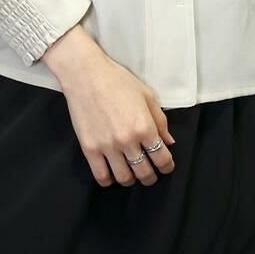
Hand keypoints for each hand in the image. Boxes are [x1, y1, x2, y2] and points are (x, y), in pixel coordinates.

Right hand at [42, 25, 176, 186]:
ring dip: (130, 179)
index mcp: (144, 126)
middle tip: (149, 173)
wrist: (86, 74)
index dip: (167, 166)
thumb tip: (169, 142)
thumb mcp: (146, 94)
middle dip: (150, 176)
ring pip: (124, 178)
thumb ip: (160, 120)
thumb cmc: (117, 79)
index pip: (162, 158)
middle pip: (144, 172)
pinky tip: (111, 172)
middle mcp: (128, 141)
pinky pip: (101, 176)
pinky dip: (109, 180)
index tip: (165, 166)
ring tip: (130, 173)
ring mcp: (107, 146)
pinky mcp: (89, 148)